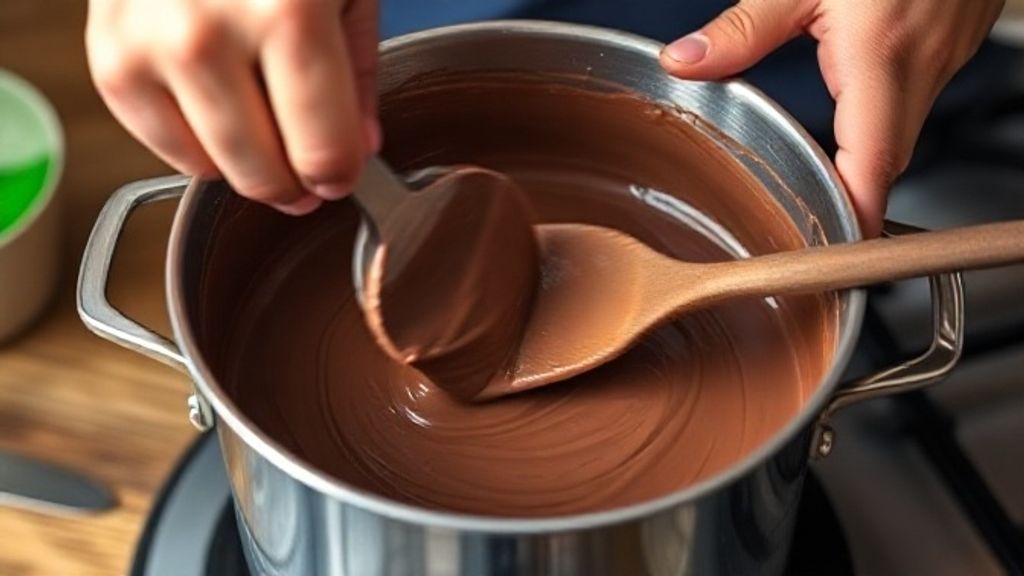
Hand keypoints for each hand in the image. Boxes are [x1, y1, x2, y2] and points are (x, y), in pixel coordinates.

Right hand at [87, 0, 379, 214]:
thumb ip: (358, 73)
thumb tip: (360, 148)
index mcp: (287, 12)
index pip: (323, 151)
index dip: (342, 174)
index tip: (345, 173)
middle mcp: (207, 35)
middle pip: (265, 173)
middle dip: (299, 186)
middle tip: (311, 173)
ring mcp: (149, 47)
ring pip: (213, 170)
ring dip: (251, 169)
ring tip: (271, 137)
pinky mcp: (110, 57)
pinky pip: (161, 146)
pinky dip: (198, 146)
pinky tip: (224, 114)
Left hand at [660, 0, 1004, 236]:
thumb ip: (743, 29)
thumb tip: (686, 63)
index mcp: (881, 59)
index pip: (872, 166)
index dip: (854, 221)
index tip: (832, 263)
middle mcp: (919, 69)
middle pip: (883, 162)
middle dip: (848, 200)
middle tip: (807, 231)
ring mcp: (941, 59)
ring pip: (897, 134)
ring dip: (861, 160)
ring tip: (816, 185)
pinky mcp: (947, 47)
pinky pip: (909, 103)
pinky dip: (878, 123)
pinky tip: (849, 117)